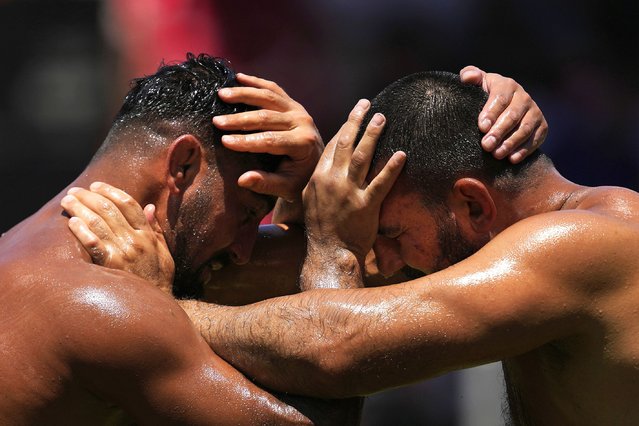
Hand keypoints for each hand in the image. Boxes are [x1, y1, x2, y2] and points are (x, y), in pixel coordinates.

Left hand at [60, 182, 174, 293]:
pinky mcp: (110, 266)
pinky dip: (82, 231)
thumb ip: (155, 230)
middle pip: (109, 209)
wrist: (156, 306)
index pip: (129, 204)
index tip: (97, 185)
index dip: (111, 191)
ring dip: (80, 208)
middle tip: (76, 191)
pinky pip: (93, 244)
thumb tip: (150, 207)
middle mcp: (135, 240)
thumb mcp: (164, 252)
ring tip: (68, 201)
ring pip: (98, 222)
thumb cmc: (158, 279)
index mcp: (147, 234)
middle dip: (89, 197)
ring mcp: (123, 252)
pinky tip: (72, 222)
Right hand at [213, 73, 322, 201]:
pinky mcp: (294, 104)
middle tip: (216, 121)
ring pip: (269, 97)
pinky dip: (256, 82)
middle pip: (267, 116)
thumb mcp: (285, 188)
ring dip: (244, 93)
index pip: (270, 140)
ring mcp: (299, 110)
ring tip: (221, 94)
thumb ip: (265, 184)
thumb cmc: (300, 180)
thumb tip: (242, 180)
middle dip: (239, 119)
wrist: (317, 166)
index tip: (224, 141)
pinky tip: (239, 77)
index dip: (246, 141)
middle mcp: (303, 123)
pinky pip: (274, 89)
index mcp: (303, 144)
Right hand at [303, 99, 405, 261]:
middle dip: (357, 121)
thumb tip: (328, 167)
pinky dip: (392, 167)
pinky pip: (381, 182)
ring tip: (383, 118)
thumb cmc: (321, 230)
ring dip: (373, 135)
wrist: (328, 253)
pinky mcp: (366, 206)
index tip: (354, 115)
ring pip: (362, 156)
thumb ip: (320, 181)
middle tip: (368, 105)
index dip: (345, 127)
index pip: (333, 146)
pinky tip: (402, 154)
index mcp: (318, 178)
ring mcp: (349, 192)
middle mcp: (332, 181)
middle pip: (346, 143)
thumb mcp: (311, 201)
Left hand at [460, 65, 547, 162]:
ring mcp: (535, 112)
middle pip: (513, 115)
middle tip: (486, 145)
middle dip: (499, 131)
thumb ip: (470, 76)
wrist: (502, 109)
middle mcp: (524, 97)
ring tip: (496, 154)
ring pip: (525, 128)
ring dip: (511, 143)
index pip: (500, 98)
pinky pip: (536, 139)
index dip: (491, 113)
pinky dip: (524, 150)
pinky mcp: (542, 127)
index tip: (481, 127)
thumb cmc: (483, 96)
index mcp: (507, 85)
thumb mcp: (476, 85)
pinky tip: (512, 159)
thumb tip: (467, 77)